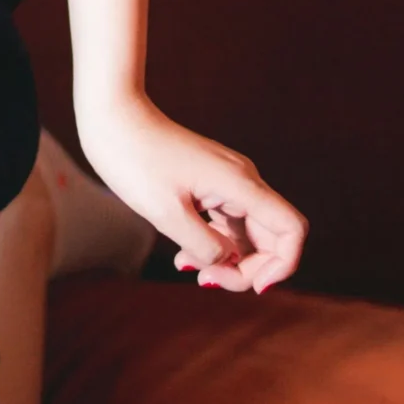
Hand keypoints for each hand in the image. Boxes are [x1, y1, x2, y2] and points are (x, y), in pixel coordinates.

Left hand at [72, 95, 306, 293]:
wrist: (112, 117)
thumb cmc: (134, 160)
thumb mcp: (165, 213)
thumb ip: (204, 246)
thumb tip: (229, 261)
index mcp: (240, 184)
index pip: (291, 229)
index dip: (283, 265)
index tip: (253, 286)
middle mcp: (242, 181)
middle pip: (271, 238)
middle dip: (245, 269)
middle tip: (204, 280)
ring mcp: (227, 182)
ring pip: (246, 234)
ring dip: (226, 260)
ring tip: (186, 266)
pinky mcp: (210, 185)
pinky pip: (226, 224)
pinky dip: (212, 244)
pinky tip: (184, 256)